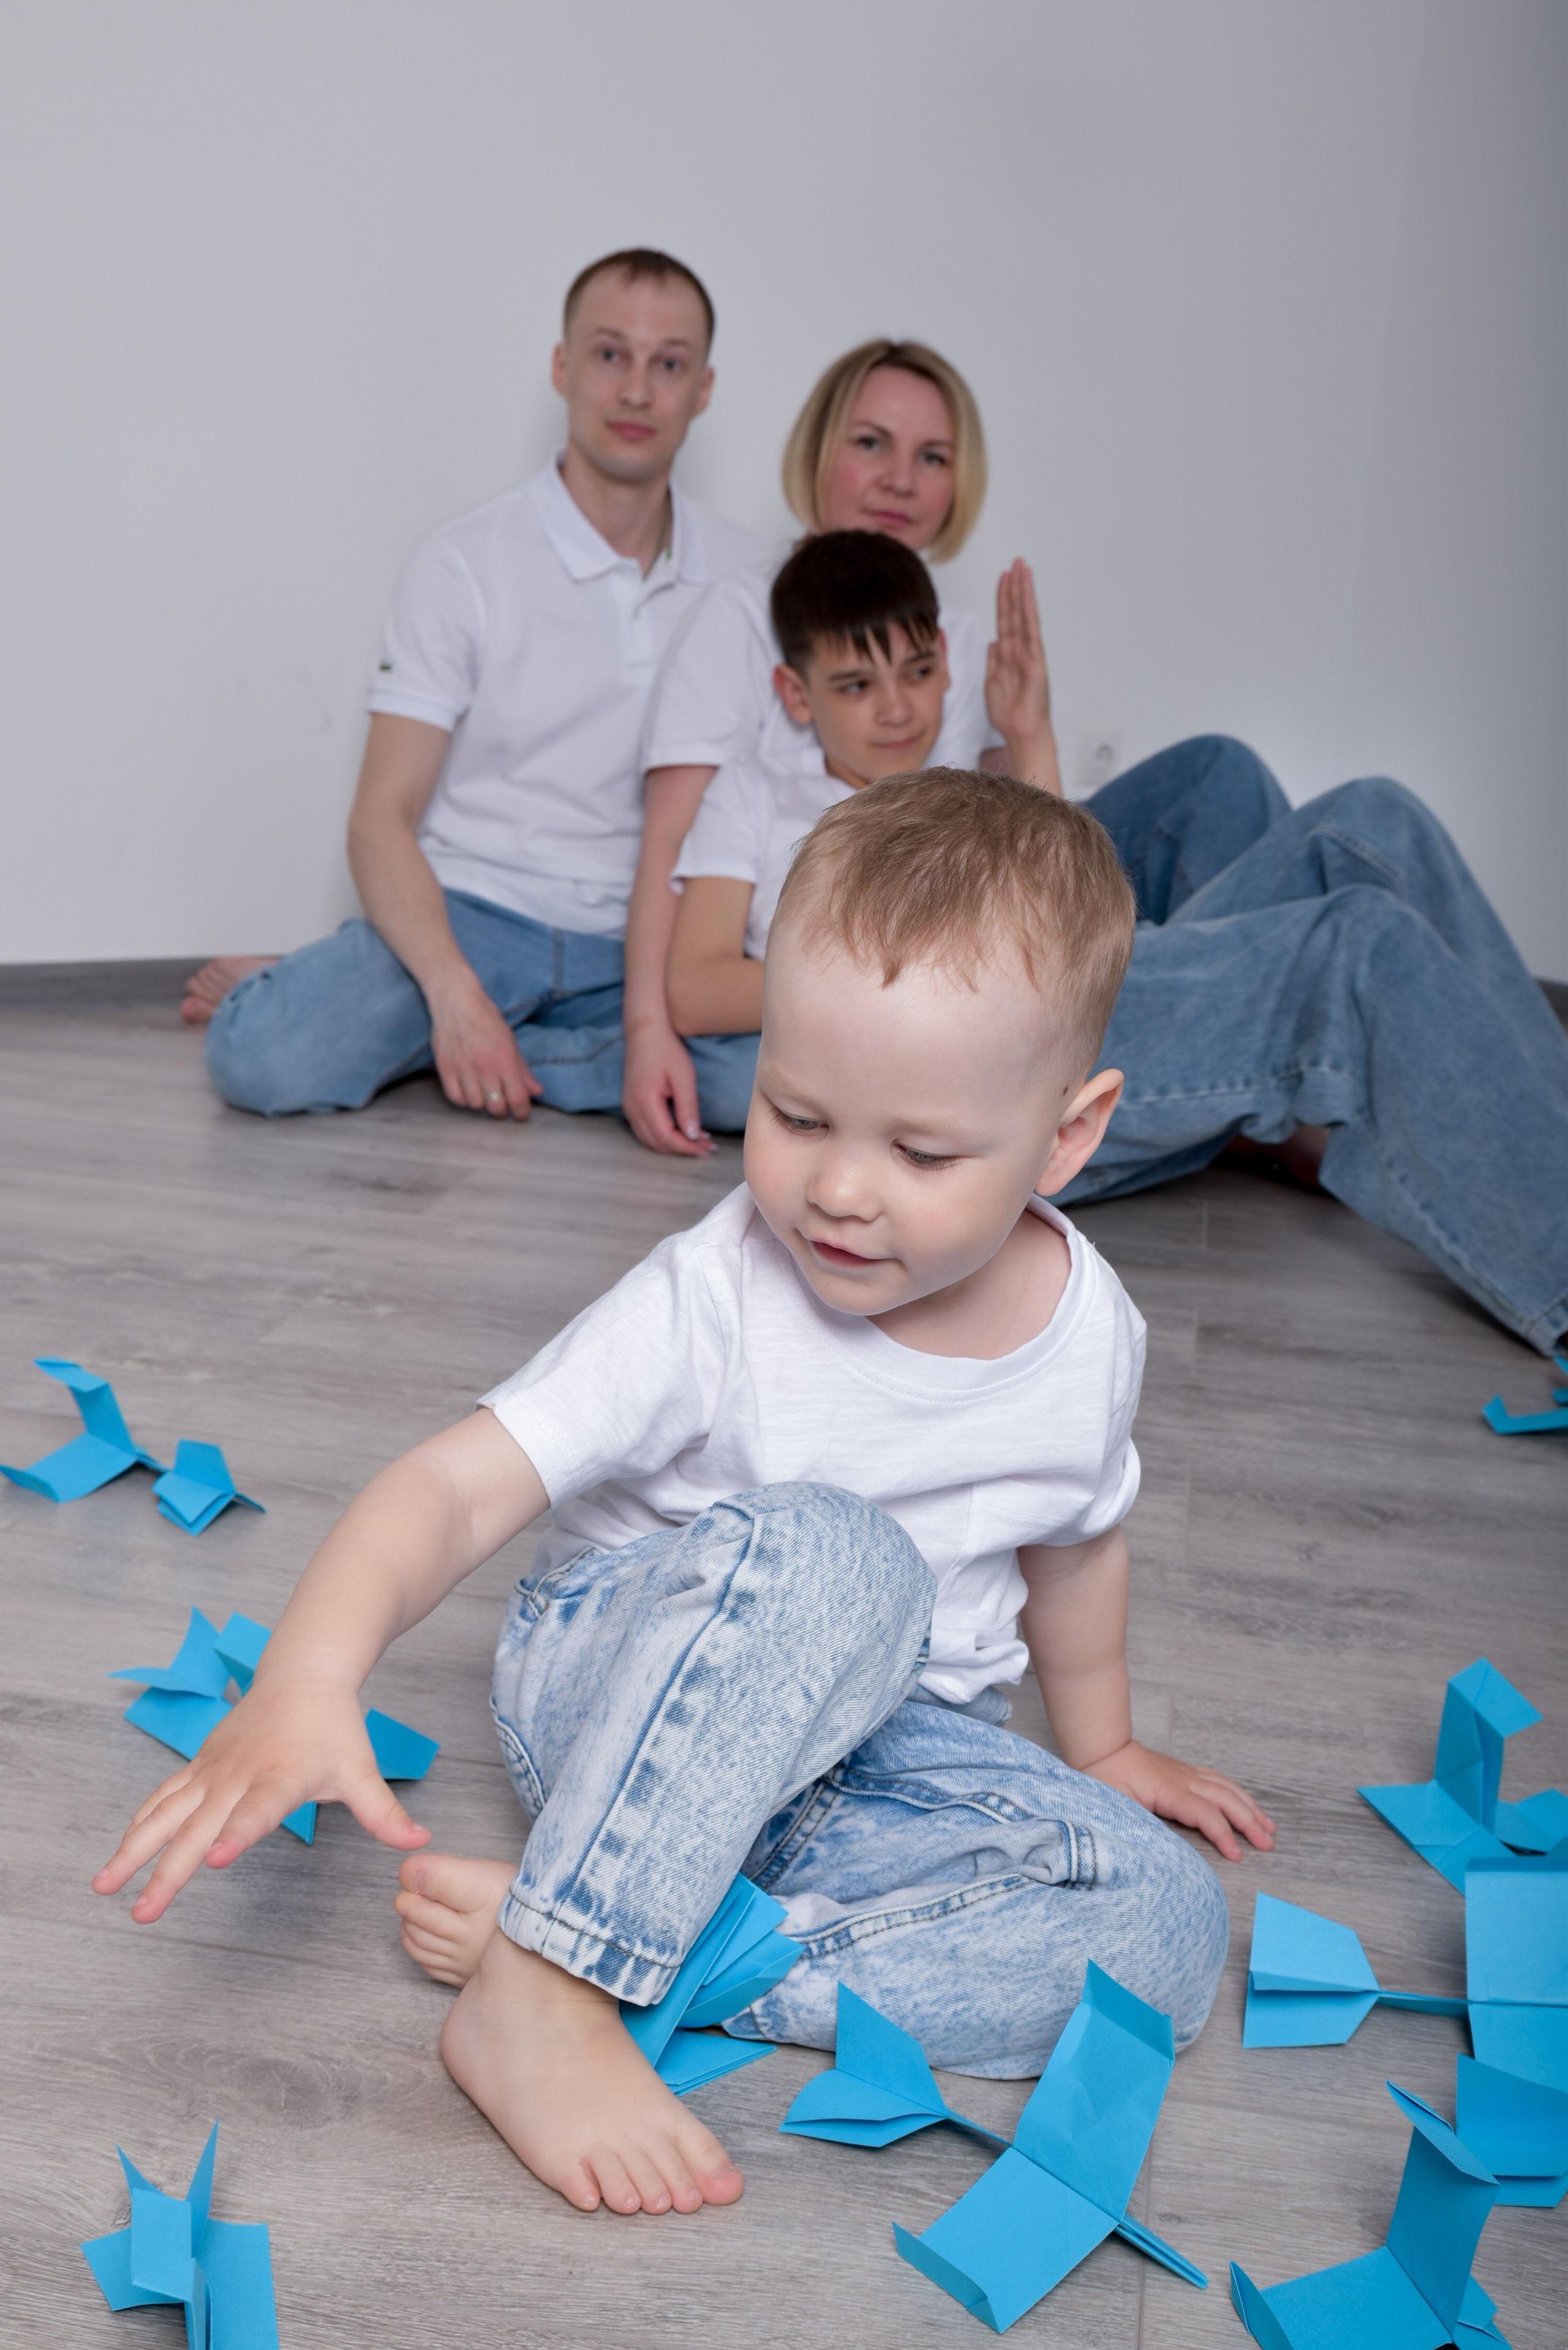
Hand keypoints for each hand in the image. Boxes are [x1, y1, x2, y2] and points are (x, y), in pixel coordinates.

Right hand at [92, 1669, 430, 1922]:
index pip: (257, 1812)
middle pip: (198, 1826)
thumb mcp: (362, 1769)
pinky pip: (162, 1797)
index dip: (237, 1834)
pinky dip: (139, 1824)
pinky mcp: (200, 1766)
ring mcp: (213, 1771)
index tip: (213, 1860)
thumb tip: (419, 1844)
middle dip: (169, 1871)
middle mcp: (239, 1776)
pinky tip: (121, 1854)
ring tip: (104, 1887)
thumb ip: (384, 1812)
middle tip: (143, 1913)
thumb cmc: (334, 1726)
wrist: (304, 1671)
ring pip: (165, 1813)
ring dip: (133, 1850)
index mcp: (281, 1777)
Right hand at [428, 972, 542, 1117]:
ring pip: (475, 1105)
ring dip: (482, 1103)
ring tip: (484, 1092)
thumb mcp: (510, 1041)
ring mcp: (463, 1068)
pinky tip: (468, 1090)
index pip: (518, 1098)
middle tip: (503, 1103)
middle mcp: (484, 1066)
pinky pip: (455, 1098)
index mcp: (505, 1059)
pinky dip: (464, 1099)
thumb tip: (537, 1091)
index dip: (522, 1112)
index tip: (521, 1114)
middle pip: (496, 1107)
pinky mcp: (445, 1068)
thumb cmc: (486, 1019)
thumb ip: (523, 1069)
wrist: (456, 1001)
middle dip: (502, 1110)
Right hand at [622, 1017, 713, 1155]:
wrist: (644, 1030)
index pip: (666, 1137)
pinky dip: (662, 1136)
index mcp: (645, 1100)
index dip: (688, 1147)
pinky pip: (644, 1130)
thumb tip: (693, 1136)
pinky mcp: (630, 1104)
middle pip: (657, 1143)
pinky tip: (679, 1131)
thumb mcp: (683, 1077)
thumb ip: (687, 1108)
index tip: (707, 1146)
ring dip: (672, 1145)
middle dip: (682, 1149)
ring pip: (649, 1140)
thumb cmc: (666, 1049)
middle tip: (706, 1146)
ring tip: (696, 1141)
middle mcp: (632, 1107)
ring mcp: (628, 1107)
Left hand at [984, 559, 1058, 787]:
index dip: (1003, 597)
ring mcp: (1029, 655)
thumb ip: (994, 661)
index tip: (1003, 576)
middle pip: (1015, 612)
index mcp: (1008, 655)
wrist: (1021, 734)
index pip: (1005, 619)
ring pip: (1024, 618)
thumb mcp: (993, 683)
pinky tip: (1026, 599)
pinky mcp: (1036, 664)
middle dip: (1014, 586)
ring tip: (1022, 569)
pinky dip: (1028, 616)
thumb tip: (994, 642)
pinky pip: (1031, 635)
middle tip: (1016, 561)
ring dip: (1022, 593)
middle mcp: (1020, 651)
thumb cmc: (1009, 713)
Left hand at [1084, 1738, 1275, 1860]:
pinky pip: (1219, 1780)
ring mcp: (1186, 1773)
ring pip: (1227, 1788)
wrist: (1101, 1747)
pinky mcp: (1184, 1771)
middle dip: (1250, 1823)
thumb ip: (1135, 1826)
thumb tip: (1152, 1851)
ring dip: (1250, 1807)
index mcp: (1169, 1789)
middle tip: (1268, 1845)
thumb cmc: (1104, 1778)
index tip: (1238, 1856)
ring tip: (1269, 1827)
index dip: (1224, 1835)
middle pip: (1226, 1800)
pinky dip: (1237, 1793)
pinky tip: (1246, 1803)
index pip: (1205, 1814)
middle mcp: (1184, 1779)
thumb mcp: (1114, 1806)